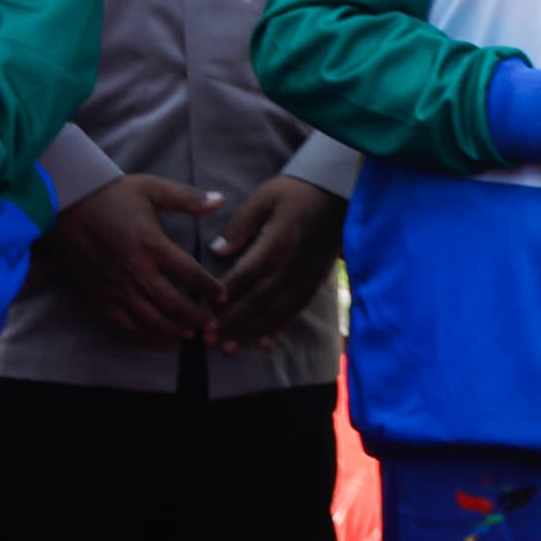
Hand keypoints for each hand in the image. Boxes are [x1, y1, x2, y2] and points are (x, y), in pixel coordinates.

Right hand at [40, 173, 229, 342]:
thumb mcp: (151, 188)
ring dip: (173, 330)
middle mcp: (137, 272)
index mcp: (153, 245)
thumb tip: (220, 200)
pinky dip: (145, 334)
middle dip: (197, 316)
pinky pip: (126, 324)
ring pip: (152, 320)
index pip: (191, 274)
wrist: (66, 206)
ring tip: (188, 332)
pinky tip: (156, 333)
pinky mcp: (100, 297)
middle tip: (210, 322)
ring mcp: (117, 288)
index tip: (222, 296)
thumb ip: (186, 197)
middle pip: (175, 304)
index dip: (210, 288)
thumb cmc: (110, 195)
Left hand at [205, 173, 348, 348]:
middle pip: (257, 301)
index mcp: (275, 245)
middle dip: (232, 323)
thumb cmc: (295, 191)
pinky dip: (280, 328)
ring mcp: (305, 277)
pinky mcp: (315, 280)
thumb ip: (240, 225)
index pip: (243, 278)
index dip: (223, 298)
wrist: (337, 191)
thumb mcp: (264, 197)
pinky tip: (265, 343)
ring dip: (251, 332)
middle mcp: (290, 267)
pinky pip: (296, 310)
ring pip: (275, 312)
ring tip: (230, 349)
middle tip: (209, 341)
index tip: (203, 315)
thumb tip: (217, 250)